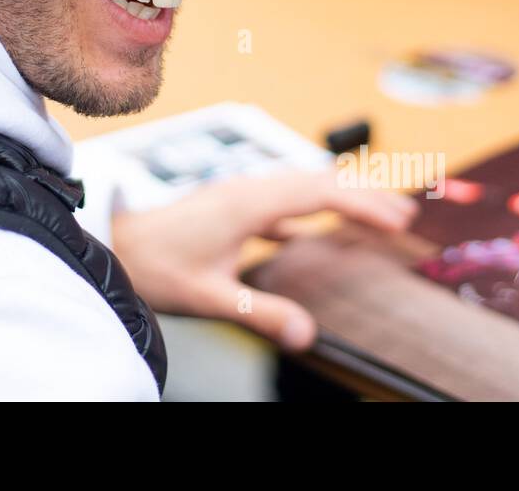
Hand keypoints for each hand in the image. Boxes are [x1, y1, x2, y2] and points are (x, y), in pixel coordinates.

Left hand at [110, 171, 417, 351]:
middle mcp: (247, 189)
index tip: (397, 220)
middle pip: (318, 183)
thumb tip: (309, 334)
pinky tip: (314, 230)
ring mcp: (238, 195)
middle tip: (405, 216)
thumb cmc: (154, 263)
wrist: (113, 240)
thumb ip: (261, 312)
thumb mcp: (210, 294)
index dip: (363, 205)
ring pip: (301, 188)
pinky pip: (281, 201)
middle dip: (363, 196)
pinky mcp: (229, 207)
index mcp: (249, 202)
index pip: (320, 194)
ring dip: (339, 199)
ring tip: (374, 216)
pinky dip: (309, 211)